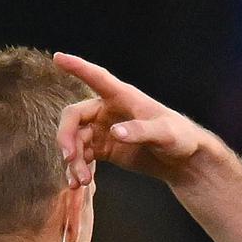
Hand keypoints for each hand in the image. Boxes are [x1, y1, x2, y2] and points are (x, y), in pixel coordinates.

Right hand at [54, 52, 215, 186]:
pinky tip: (76, 183)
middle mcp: (107, 110)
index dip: (78, 67)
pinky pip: (82, 156)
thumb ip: (141, 131)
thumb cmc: (179, 137)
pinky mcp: (103, 148)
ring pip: (75, 140)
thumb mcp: (165, 133)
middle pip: (74, 117)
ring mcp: (103, 130)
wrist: (183, 159)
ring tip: (80, 182)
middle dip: (66, 136)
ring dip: (73, 160)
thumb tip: (114, 132)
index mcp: (123, 97)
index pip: (98, 78)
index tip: (58, 57)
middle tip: (69, 158)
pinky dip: (77, 169)